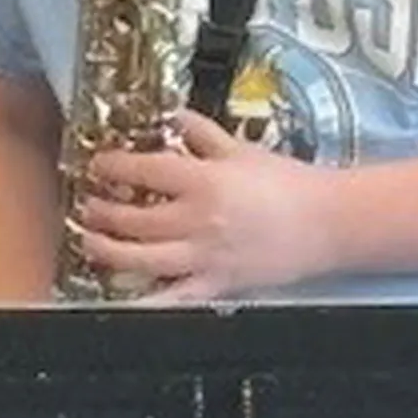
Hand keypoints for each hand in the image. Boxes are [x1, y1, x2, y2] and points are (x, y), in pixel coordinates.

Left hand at [72, 111, 334, 302]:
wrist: (330, 223)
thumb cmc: (288, 183)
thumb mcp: (240, 148)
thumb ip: (200, 132)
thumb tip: (172, 114)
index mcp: (204, 181)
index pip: (144, 171)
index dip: (113, 168)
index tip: (98, 166)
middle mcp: (199, 221)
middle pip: (135, 219)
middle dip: (102, 212)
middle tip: (86, 205)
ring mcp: (206, 257)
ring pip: (144, 260)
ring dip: (109, 251)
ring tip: (89, 241)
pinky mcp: (218, 286)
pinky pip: (175, 300)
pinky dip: (146, 303)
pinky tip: (122, 301)